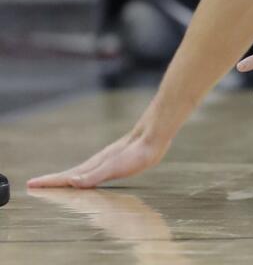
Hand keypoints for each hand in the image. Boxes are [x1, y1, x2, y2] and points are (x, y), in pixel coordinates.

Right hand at [26, 129, 168, 188]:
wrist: (155, 135)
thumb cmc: (138, 152)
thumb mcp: (116, 167)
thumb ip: (95, 175)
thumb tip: (73, 182)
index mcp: (94, 166)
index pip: (67, 176)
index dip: (50, 182)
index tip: (32, 184)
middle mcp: (97, 163)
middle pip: (70, 174)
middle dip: (53, 180)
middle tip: (35, 184)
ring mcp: (107, 160)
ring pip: (82, 171)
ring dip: (67, 177)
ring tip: (57, 182)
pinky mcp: (118, 159)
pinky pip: (94, 169)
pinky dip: (84, 175)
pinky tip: (89, 176)